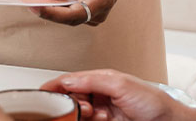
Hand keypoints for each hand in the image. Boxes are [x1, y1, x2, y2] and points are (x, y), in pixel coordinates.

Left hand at [33, 0, 133, 25]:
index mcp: (102, 2)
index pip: (74, 15)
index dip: (53, 13)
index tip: (34, 6)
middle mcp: (97, 12)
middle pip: (67, 16)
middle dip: (47, 6)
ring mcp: (92, 12)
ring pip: (65, 13)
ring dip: (49, 0)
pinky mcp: (85, 8)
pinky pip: (67, 7)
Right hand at [41, 70, 195, 120]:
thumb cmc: (153, 102)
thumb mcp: (121, 84)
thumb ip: (92, 81)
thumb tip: (68, 80)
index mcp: (102, 80)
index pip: (72, 81)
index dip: (56, 87)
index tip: (42, 94)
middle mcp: (100, 96)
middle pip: (72, 100)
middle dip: (72, 104)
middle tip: (83, 109)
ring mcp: (102, 113)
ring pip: (78, 115)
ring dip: (82, 116)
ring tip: (98, 116)